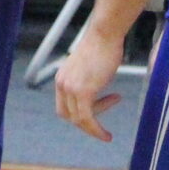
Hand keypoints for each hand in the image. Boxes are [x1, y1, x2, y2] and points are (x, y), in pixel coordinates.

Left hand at [53, 24, 126, 141]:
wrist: (105, 34)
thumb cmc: (103, 47)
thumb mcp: (89, 68)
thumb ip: (87, 81)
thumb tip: (95, 89)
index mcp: (62, 79)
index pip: (64, 106)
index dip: (78, 115)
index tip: (96, 116)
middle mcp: (62, 84)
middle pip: (68, 115)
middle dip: (86, 124)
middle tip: (101, 128)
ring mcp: (70, 88)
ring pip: (79, 120)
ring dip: (93, 129)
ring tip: (107, 134)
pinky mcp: (83, 91)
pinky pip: (87, 118)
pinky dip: (96, 130)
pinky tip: (106, 135)